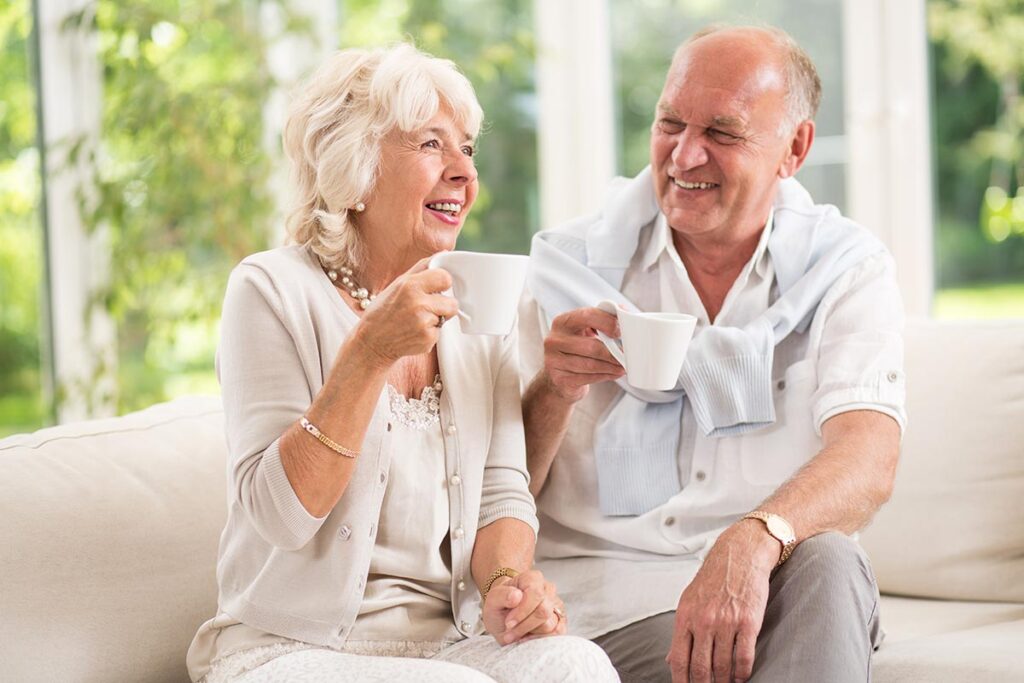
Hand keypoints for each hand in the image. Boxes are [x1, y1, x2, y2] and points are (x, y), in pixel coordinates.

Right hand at [349, 257, 458, 366]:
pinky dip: (430, 333)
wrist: (372, 342)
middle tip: (427, 308)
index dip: (443, 283)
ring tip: (417, 320)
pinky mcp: (427, 340)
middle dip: (443, 305)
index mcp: (410, 286)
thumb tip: (444, 254)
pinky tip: (414, 332)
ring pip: (446, 318)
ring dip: (436, 319)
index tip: (438, 288)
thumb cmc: (383, 310)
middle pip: (453, 303)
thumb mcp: (397, 284)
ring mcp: (424, 324)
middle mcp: (419, 304)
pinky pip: (439, 333)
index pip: (445, 278)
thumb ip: (422, 268)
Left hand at [482, 569, 566, 645]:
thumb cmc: (501, 606)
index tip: (508, 622)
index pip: (536, 593)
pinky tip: (528, 637)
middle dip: (524, 625)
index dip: (522, 611)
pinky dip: (540, 639)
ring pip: (550, 624)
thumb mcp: (492, 601)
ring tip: (516, 633)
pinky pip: (557, 633)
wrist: (506, 617)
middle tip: (510, 631)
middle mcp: (548, 589)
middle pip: (544, 611)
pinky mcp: (561, 621)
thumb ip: (501, 595)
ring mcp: (556, 605)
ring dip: (530, 633)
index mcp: (532, 578)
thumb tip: (517, 596)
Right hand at [541, 307, 624, 402]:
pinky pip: (587, 378)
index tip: (620, 331)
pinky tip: (613, 374)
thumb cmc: (575, 349)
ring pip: (590, 365)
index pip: (587, 316)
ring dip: (611, 367)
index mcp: (562, 322)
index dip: (607, 323)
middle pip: (591, 346)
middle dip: (613, 352)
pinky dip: (604, 376)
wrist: (557, 375)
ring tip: (622, 367)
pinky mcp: (559, 378)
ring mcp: (554, 360)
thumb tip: (623, 311)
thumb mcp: (584, 331)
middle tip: (626, 355)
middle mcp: (554, 340)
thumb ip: (601, 320)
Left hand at [667, 522, 778, 681]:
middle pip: (701, 668)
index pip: (679, 660)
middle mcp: (703, 621)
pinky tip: (741, 678)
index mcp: (685, 617)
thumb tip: (671, 660)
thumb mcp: (688, 601)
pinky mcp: (747, 622)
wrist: (739, 554)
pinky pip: (744, 657)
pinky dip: (743, 673)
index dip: (681, 682)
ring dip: (724, 682)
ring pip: (723, 666)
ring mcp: (726, 622)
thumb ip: (681, 632)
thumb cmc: (713, 579)